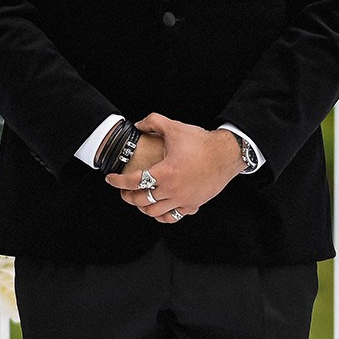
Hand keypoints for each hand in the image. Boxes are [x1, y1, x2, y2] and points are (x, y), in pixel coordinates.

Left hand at [105, 113, 243, 220]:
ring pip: (155, 212)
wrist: (227, 154)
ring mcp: (183, 200)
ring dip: (144, 207)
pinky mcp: (193, 204)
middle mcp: (172, 190)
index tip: (111, 180)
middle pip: (141, 201)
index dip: (118, 182)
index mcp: (165, 173)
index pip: (133, 182)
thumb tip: (139, 125)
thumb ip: (153, 122)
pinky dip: (164, 214)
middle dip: (128, 196)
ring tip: (140, 199)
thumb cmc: (203, 143)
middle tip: (124, 191)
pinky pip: (174, 216)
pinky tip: (161, 207)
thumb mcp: (174, 128)